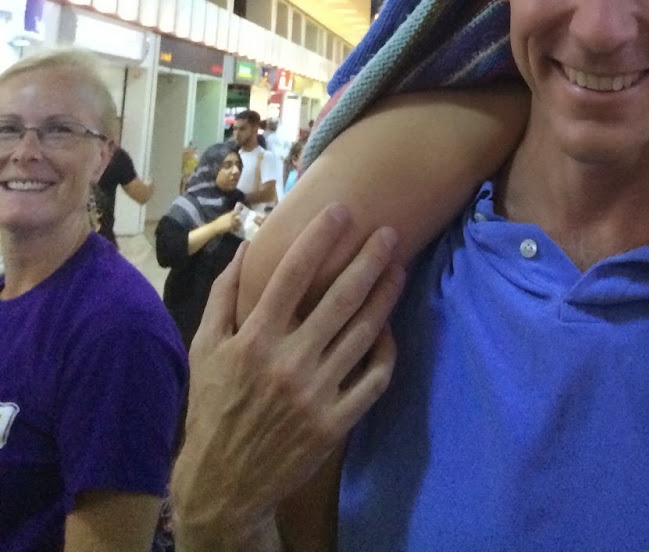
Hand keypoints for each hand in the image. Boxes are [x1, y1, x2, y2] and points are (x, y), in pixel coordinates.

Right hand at [172, 204, 404, 546]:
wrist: (222, 484)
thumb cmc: (212, 406)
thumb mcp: (203, 348)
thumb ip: (224, 294)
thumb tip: (247, 244)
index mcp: (253, 340)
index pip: (292, 275)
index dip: (319, 237)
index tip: (341, 210)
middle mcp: (286, 363)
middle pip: (339, 298)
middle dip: (369, 259)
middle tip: (389, 231)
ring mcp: (314, 394)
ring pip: (364, 332)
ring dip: (385, 294)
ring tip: (398, 267)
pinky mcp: (334, 422)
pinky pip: (374, 378)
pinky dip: (387, 349)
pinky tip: (389, 327)